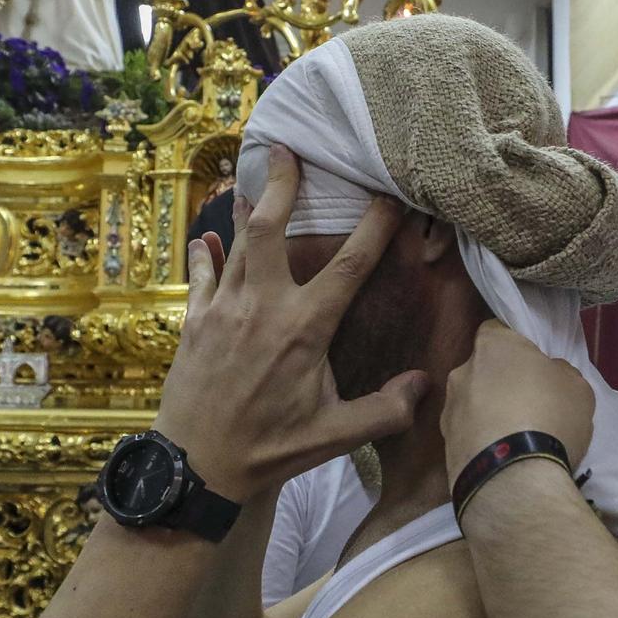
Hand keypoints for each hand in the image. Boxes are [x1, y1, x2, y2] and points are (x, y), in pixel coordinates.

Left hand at [154, 146, 425, 500]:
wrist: (195, 468)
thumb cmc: (269, 451)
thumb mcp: (335, 437)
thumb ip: (385, 410)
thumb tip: (424, 383)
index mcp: (304, 329)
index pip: (349, 265)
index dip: (374, 225)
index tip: (390, 195)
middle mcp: (262, 307)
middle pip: (271, 228)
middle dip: (282, 184)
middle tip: (289, 149)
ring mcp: (223, 310)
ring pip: (235, 243)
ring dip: (244, 208)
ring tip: (251, 177)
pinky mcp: (194, 323)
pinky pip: (201, 276)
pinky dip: (205, 254)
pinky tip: (206, 238)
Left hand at [442, 322, 594, 486]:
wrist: (513, 480)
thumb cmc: (550, 418)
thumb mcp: (577, 386)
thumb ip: (557, 371)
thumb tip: (545, 374)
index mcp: (493, 346)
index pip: (498, 330)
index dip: (516, 345)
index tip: (532, 364)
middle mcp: (462, 371)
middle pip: (482, 368)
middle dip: (499, 381)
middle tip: (526, 403)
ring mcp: (448, 409)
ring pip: (472, 402)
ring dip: (488, 413)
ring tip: (514, 438)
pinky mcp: (444, 445)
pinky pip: (467, 433)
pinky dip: (481, 441)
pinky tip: (501, 458)